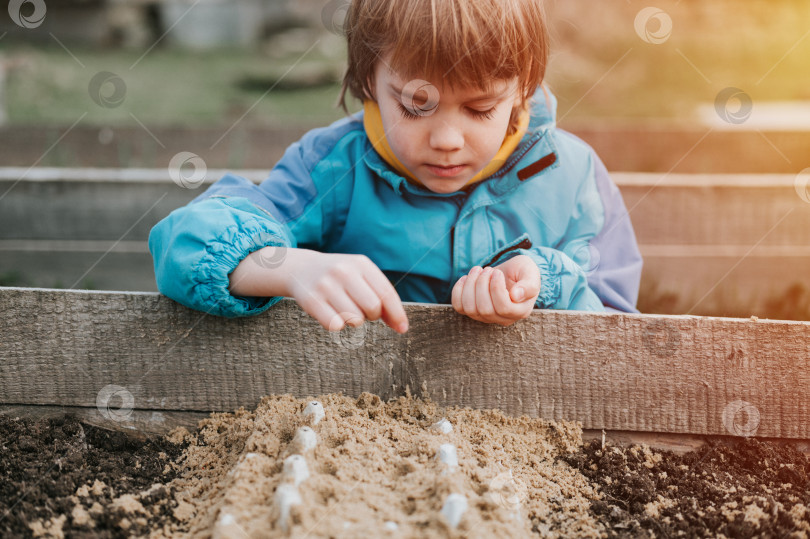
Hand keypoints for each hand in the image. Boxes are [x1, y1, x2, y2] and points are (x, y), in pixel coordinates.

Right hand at [285, 250, 408, 333]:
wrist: (302, 269)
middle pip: (373, 308)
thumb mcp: (362, 276)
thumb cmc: (341, 278)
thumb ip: (382, 296)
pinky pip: (335, 326)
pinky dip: (337, 325)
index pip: (387, 293)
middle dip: (373, 316)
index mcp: (361, 263)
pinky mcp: (311, 300)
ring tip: (345, 309)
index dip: (397, 314)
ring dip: (354, 321)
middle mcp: (344, 271)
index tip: (402, 328)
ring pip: (355, 319)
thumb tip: (400, 326)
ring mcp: (326, 285)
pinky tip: (332, 313)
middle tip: (363, 311)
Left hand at [451, 255, 540, 325]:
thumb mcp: (531, 273)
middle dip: (482, 284)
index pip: (504, 308)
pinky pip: (458, 307)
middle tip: (488, 269)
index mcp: (520, 311)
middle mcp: (503, 319)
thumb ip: (529, 285)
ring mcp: (486, 317)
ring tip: (478, 270)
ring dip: (470, 285)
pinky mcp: (472, 311)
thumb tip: (516, 296)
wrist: (509, 272)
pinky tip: (466, 278)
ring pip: (470, 309)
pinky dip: (458, 290)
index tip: (497, 272)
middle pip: (485, 309)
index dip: (496, 288)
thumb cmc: (522, 271)